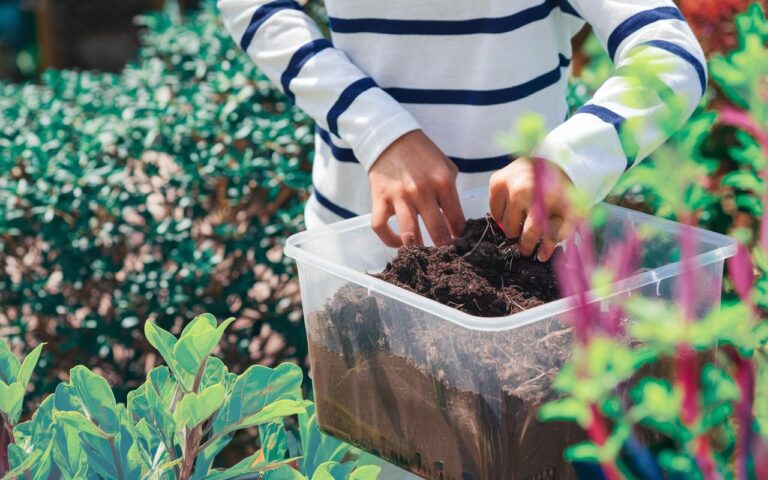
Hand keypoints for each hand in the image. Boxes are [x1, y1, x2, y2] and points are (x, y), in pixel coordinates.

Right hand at [369, 130, 464, 246]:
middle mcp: (421, 191)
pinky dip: (389, 240)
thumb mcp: (446, 167)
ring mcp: (399, 196)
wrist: (391, 138)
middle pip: (437, 231)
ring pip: (410, 234)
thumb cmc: (422, 154)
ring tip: (423, 254)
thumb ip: (451, 193)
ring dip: (418, 249)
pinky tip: (399, 243)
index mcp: (442, 182)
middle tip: (445, 255)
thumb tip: (456, 222)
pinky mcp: (379, 199)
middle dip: (444, 248)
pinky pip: (381, 228)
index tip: (459, 244)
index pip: (457, 219)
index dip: (460, 236)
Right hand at [489, 157, 573, 260]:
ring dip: (511, 223)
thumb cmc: (562, 190)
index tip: (529, 252)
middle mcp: (521, 190)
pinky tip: (514, 207)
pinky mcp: (496, 180)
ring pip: (501, 220)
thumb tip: (542, 256)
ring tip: (522, 217)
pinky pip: (493, 208)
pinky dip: (502, 212)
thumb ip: (557, 235)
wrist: (554, 161)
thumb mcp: (570, 213)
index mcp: (542, 198)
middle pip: (512, 228)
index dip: (529, 245)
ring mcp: (506, 184)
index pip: (530, 232)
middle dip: (519, 235)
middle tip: (525, 233)